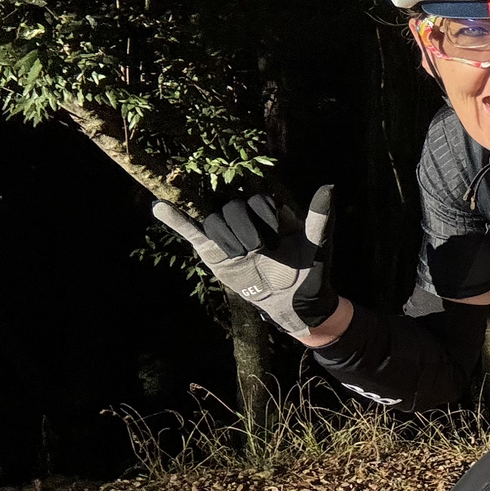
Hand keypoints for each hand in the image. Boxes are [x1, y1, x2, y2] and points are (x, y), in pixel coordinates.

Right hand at [153, 187, 338, 338]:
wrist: (294, 303)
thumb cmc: (309, 272)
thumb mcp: (316, 246)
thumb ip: (320, 218)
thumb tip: (329, 186)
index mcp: (271, 214)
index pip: (257, 201)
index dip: (265, 216)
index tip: (278, 238)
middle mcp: (248, 221)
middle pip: (234, 208)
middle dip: (247, 230)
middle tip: (261, 250)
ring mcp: (229, 236)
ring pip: (215, 221)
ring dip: (229, 239)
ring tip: (244, 256)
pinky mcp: (214, 253)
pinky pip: (192, 232)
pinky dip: (177, 220)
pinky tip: (160, 208)